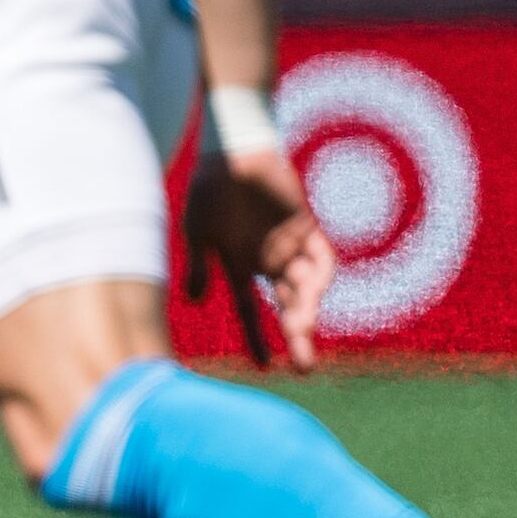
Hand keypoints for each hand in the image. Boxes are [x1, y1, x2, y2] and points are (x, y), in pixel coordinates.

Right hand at [183, 149, 332, 371]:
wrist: (231, 151)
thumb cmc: (207, 188)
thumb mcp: (197, 230)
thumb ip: (199, 265)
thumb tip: (195, 301)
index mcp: (239, 265)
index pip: (251, 310)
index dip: (258, 338)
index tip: (265, 366)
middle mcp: (267, 260)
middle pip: (287, 305)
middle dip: (296, 335)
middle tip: (305, 366)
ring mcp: (290, 245)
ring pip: (305, 286)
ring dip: (306, 309)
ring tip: (304, 329)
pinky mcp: (308, 226)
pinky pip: (321, 258)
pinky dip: (321, 276)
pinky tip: (315, 291)